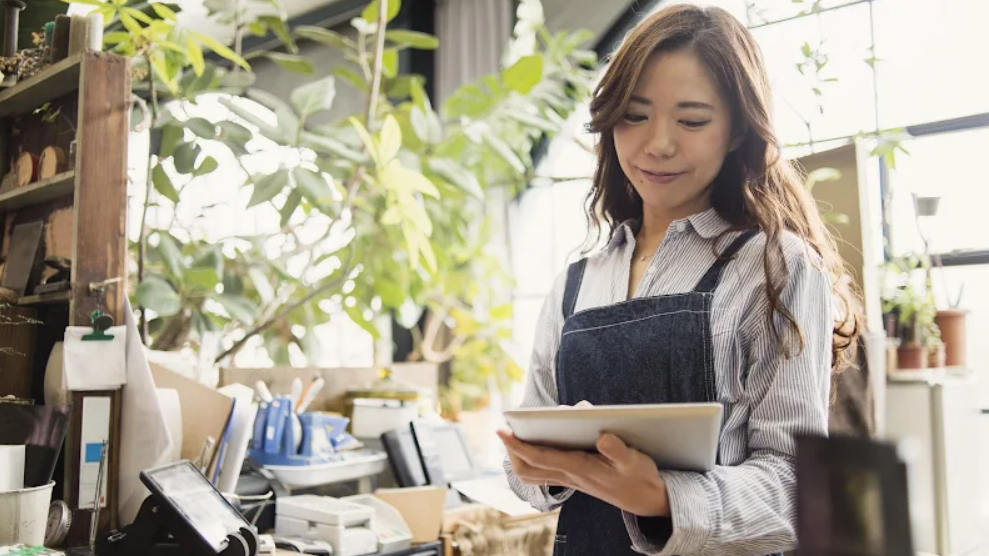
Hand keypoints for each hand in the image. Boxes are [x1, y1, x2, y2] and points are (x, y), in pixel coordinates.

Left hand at [498, 429, 669, 516]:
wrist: (646, 499)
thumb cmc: (639, 476)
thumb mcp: (635, 462)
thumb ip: (618, 450)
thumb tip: (601, 437)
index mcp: (580, 468)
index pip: (540, 458)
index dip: (518, 445)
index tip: (502, 430)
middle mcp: (570, 475)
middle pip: (528, 469)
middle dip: (512, 451)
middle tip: (505, 431)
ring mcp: (570, 479)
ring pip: (533, 474)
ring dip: (519, 456)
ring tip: (514, 434)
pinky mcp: (574, 478)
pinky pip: (544, 472)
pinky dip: (533, 459)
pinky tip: (535, 442)